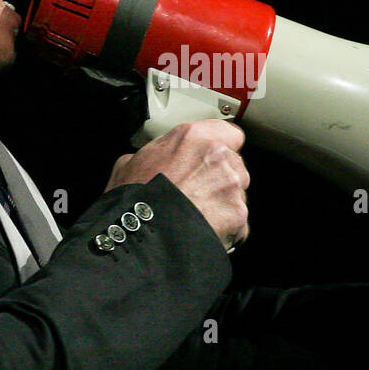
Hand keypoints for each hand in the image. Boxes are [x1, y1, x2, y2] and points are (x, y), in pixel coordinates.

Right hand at [105, 119, 249, 250]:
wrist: (144, 236)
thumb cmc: (135, 200)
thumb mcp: (129, 164)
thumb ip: (152, 153)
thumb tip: (152, 159)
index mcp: (194, 136)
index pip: (228, 133)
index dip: (219, 148)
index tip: (210, 159)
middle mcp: (220, 156)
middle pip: (234, 164)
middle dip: (220, 177)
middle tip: (196, 192)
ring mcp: (232, 186)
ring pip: (238, 192)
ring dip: (224, 202)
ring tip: (198, 214)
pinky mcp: (239, 214)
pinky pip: (239, 221)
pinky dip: (227, 227)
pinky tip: (203, 230)